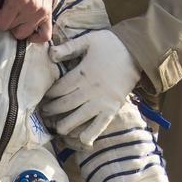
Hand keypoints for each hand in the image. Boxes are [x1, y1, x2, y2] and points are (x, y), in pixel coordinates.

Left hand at [0, 0, 63, 42]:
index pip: (1, 23)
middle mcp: (32, 8)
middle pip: (10, 29)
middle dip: (1, 21)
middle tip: (0, 9)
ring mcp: (42, 12)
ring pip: (23, 34)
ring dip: (15, 28)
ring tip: (12, 14)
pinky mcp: (49, 13)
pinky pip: (44, 35)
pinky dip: (35, 36)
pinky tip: (26, 28)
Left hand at [42, 29, 140, 144]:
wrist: (137, 51)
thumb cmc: (111, 44)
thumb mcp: (88, 40)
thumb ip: (68, 47)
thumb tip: (50, 54)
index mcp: (82, 74)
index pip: (59, 89)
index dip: (49, 94)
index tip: (44, 97)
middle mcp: (90, 90)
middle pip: (65, 104)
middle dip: (52, 110)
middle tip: (44, 113)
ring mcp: (102, 101)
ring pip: (79, 117)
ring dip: (66, 125)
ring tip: (57, 128)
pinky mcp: (113, 108)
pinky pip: (100, 124)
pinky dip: (91, 133)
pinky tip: (83, 141)